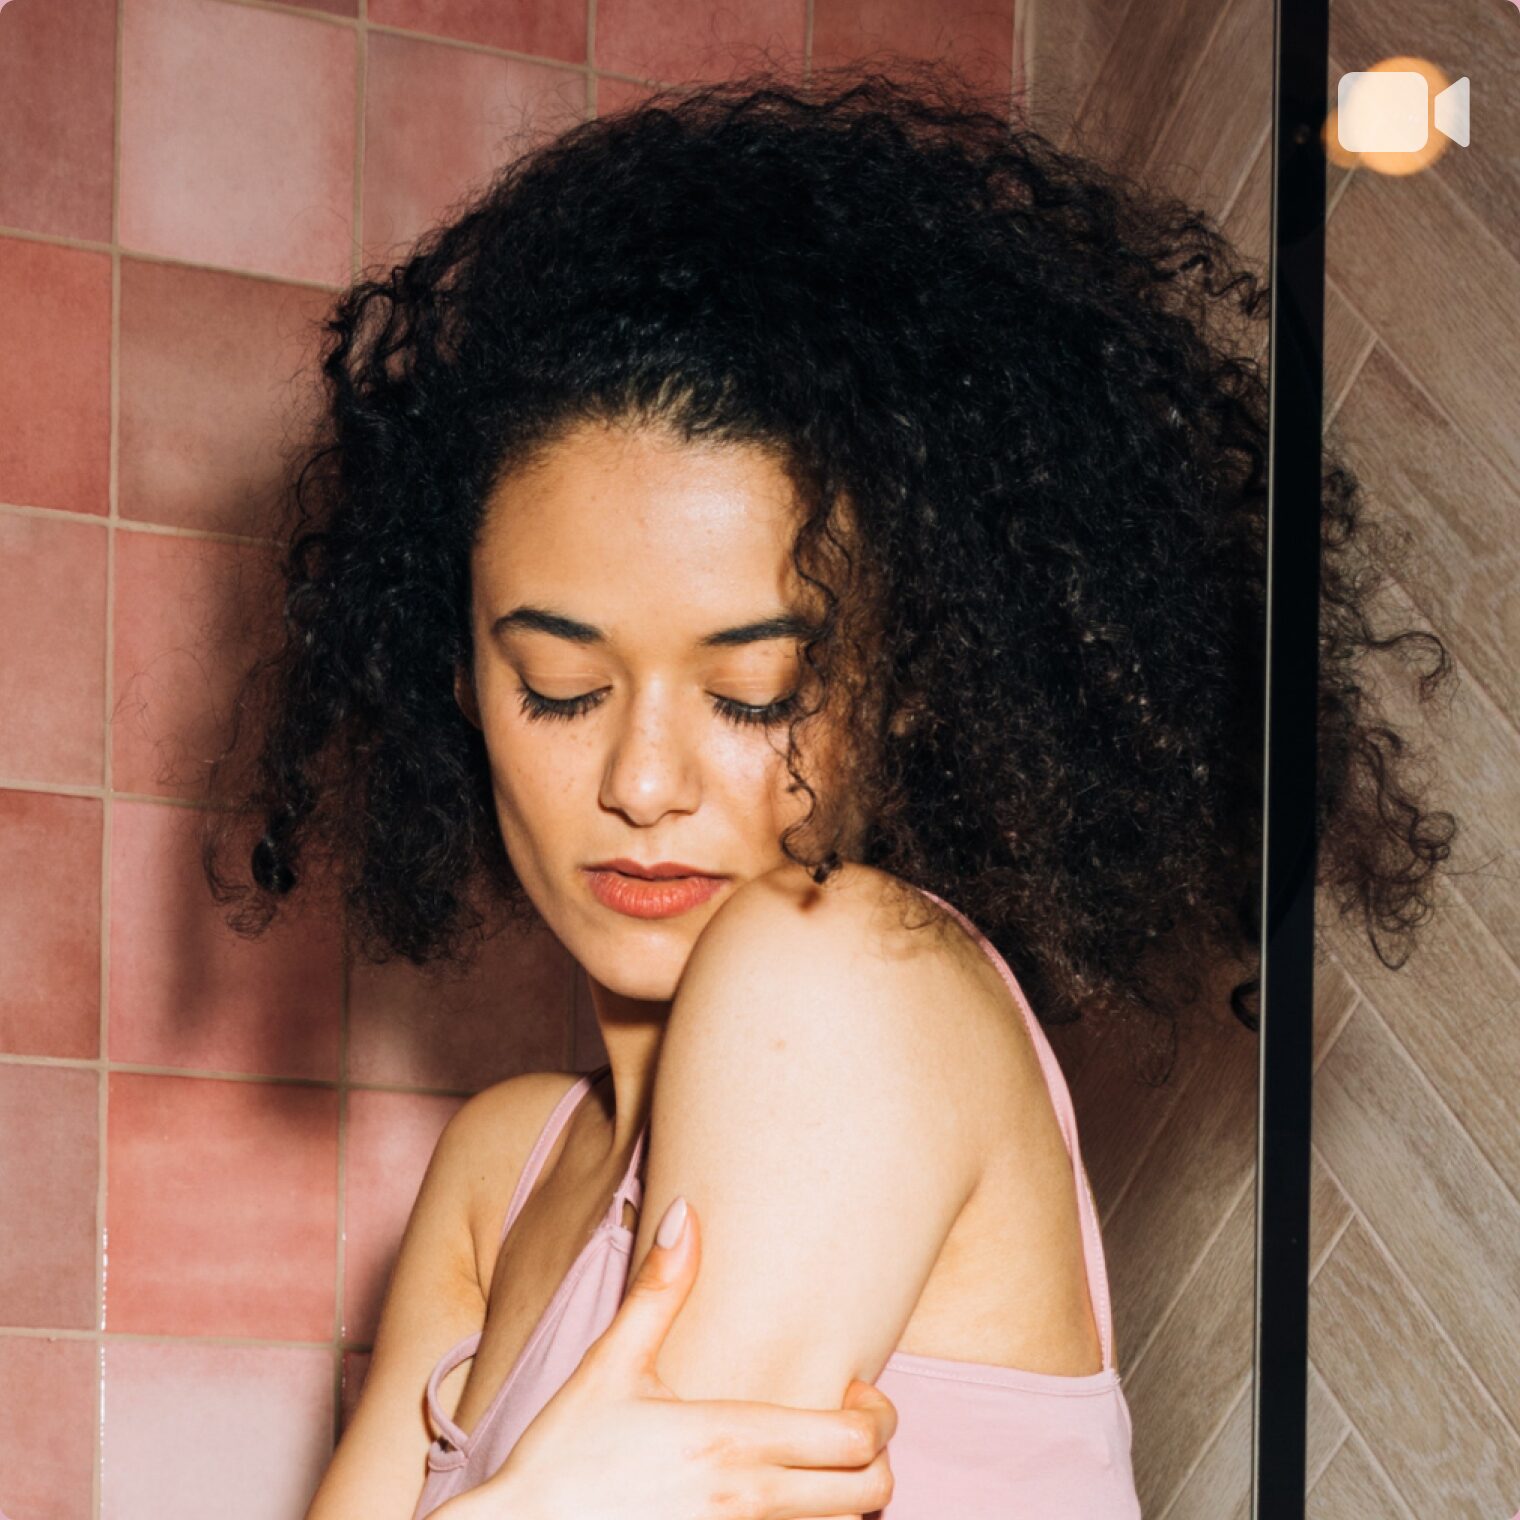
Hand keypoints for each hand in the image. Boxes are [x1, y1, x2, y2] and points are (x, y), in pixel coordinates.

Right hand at [451, 1195, 895, 1519]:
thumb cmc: (565, 1456)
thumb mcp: (612, 1366)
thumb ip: (660, 1290)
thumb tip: (683, 1212)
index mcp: (733, 1440)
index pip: (855, 1439)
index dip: (875, 1416)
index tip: (849, 1393)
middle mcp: (749, 1502)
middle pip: (870, 1491)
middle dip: (875, 1459)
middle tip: (844, 1432)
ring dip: (843, 1500)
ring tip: (814, 1468)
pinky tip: (778, 1501)